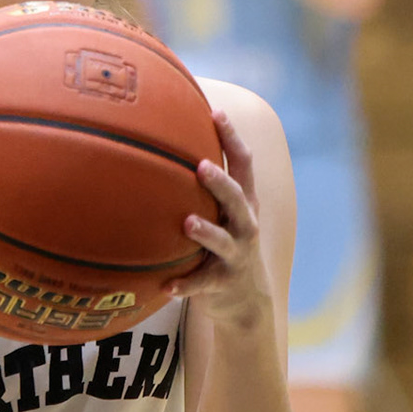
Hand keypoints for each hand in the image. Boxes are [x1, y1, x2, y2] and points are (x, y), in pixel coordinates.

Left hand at [164, 110, 273, 330]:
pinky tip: (165, 287)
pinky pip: (202, 283)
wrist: (247, 299)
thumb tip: (166, 141)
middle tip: (201, 166)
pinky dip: (185, 285)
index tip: (216, 112)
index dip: (232, 137)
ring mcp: (236, 254)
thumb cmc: (226, 242)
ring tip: (187, 223)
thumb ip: (209, 185)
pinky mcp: (222, 282)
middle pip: (237, 199)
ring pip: (223, 241)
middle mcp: (245, 225)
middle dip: (221, 183)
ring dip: (206, 232)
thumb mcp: (227, 213)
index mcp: (245, 203)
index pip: (244, 164)